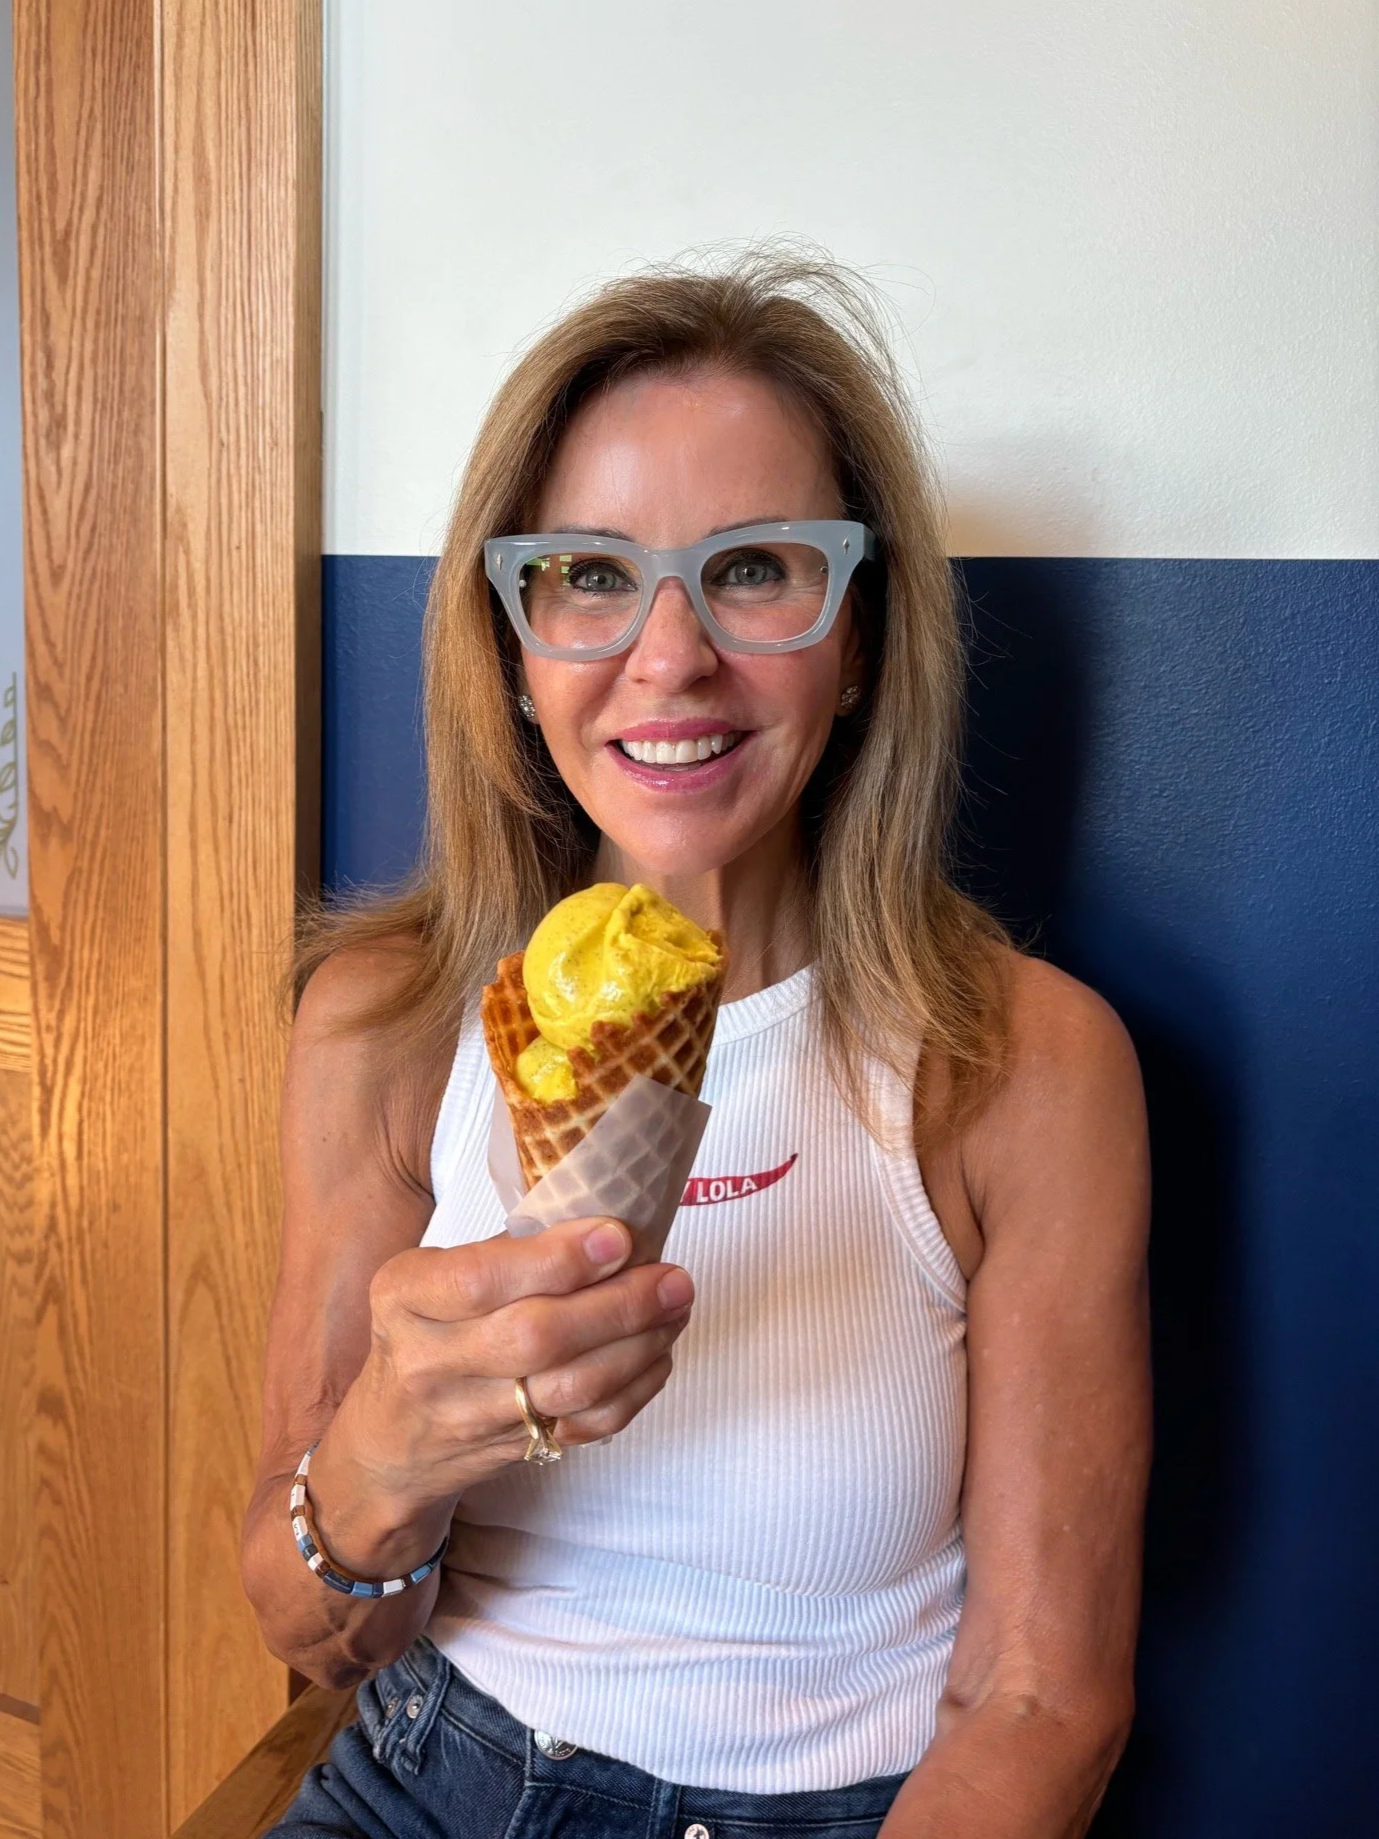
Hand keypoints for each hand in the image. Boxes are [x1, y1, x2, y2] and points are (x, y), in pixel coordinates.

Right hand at [305, 1217, 692, 1568]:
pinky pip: (587, 1426)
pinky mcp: (512, 1450)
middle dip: (618, 1305)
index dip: (557, 1260)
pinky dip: (636, 1390)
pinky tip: (658, 1353)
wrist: (389, 1443)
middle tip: (672, 1277)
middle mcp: (429, 1360)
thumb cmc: (424, 1333)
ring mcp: (470, 1416)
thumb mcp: (429, 1280)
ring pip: (571, 1387)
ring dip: (638, 1345)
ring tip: (676, 1307)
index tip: (618, 1237)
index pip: (481, 1279)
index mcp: (404, 1296)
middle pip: (536, 1337)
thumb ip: (503, 1254)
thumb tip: (605, 1225)